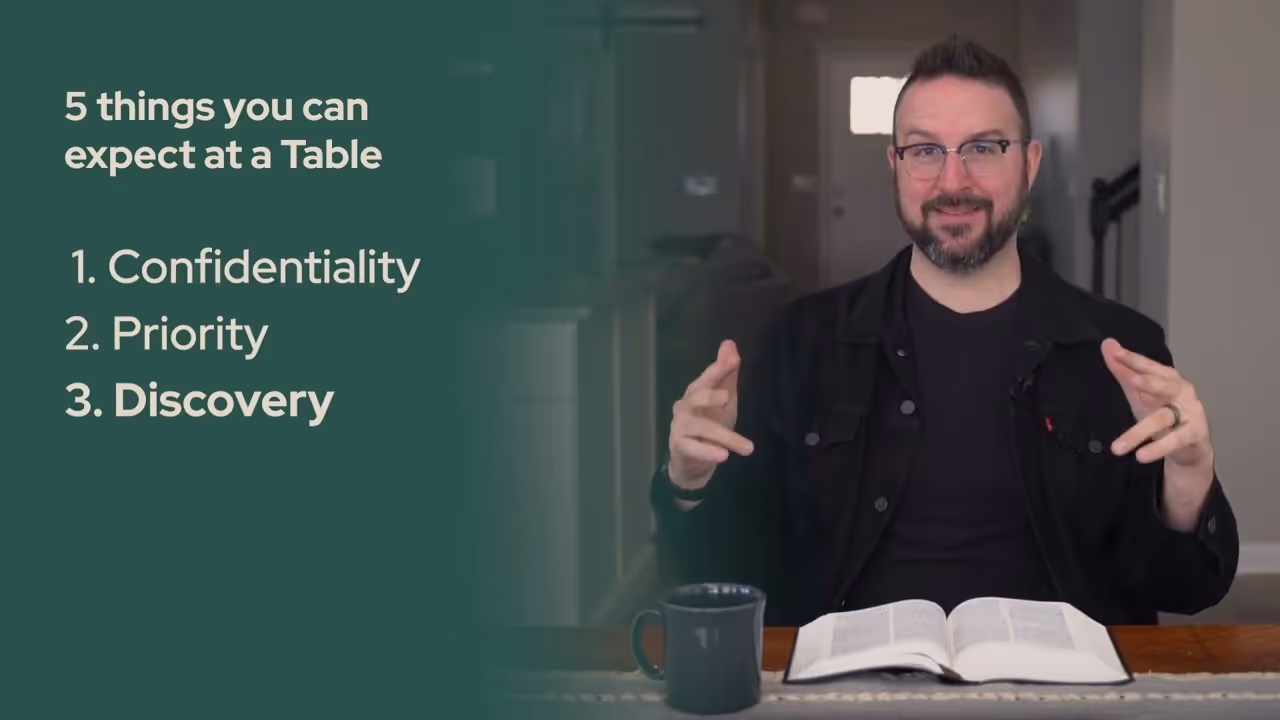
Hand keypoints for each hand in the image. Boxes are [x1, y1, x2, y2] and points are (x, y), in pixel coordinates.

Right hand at [667, 339, 753, 489]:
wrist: (691, 460)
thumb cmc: (709, 424)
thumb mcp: (723, 399)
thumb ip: (726, 373)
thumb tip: (729, 343)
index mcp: (697, 391)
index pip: (708, 377)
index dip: (719, 369)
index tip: (732, 360)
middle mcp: (685, 406)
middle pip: (696, 397)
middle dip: (710, 396)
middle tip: (727, 398)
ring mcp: (680, 426)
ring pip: (702, 428)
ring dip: (726, 437)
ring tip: (747, 447)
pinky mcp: (680, 446)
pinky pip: (694, 449)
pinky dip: (708, 452)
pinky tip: (723, 456)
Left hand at [1102, 338, 1214, 528]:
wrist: (1191, 446)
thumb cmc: (1164, 413)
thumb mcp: (1140, 394)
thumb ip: (1124, 372)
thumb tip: (1107, 344)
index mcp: (1169, 379)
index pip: (1150, 367)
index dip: (1134, 360)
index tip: (1116, 353)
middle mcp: (1182, 392)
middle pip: (1163, 386)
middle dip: (1149, 383)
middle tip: (1131, 380)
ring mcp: (1191, 413)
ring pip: (1162, 419)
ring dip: (1138, 433)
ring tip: (1117, 447)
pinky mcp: (1194, 435)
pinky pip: (1174, 441)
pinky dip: (1158, 448)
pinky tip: (1141, 455)